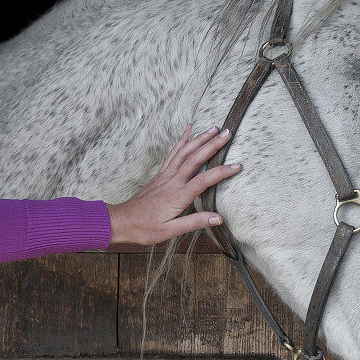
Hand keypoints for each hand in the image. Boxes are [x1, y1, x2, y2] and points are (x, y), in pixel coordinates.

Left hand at [105, 123, 240, 244]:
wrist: (122, 221)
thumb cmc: (145, 228)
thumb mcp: (170, 231)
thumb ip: (194, 222)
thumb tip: (218, 218)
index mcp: (178, 196)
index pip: (204, 180)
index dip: (222, 172)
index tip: (237, 166)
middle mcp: (172, 181)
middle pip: (195, 158)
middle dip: (212, 144)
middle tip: (228, 133)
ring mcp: (165, 175)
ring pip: (184, 151)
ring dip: (200, 138)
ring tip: (214, 128)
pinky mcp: (160, 174)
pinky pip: (173, 153)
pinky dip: (182, 140)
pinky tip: (188, 130)